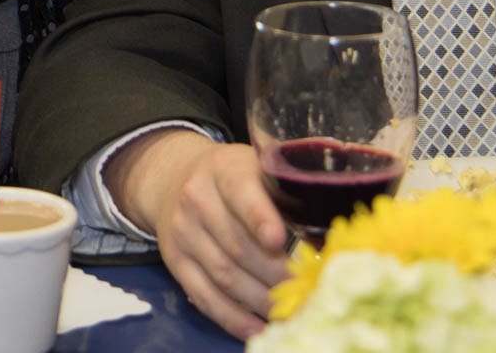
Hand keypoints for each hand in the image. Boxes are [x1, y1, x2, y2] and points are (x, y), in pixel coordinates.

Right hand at [106, 132, 286, 338]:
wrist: (175, 179)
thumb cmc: (234, 176)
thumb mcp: (256, 167)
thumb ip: (285, 192)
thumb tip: (321, 238)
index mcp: (223, 169)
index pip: (241, 193)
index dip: (259, 218)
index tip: (279, 241)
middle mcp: (196, 199)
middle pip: (237, 245)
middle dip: (275, 273)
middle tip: (306, 291)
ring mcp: (182, 232)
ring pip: (224, 275)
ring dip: (260, 300)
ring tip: (289, 312)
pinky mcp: (174, 262)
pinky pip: (204, 296)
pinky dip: (232, 318)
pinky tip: (256, 329)